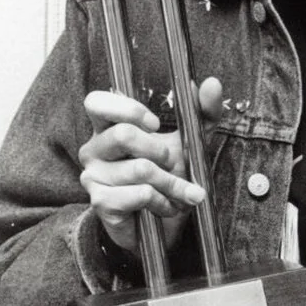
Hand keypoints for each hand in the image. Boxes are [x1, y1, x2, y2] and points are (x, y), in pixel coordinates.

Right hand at [78, 77, 223, 253]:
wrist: (162, 222)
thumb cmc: (168, 175)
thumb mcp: (190, 141)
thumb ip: (202, 112)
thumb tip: (212, 83)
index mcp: (108, 127)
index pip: (96, 103)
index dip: (127, 109)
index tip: (155, 124)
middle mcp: (94, 149)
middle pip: (124, 135)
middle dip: (161, 151)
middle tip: (172, 164)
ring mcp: (93, 176)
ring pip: (140, 169)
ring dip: (171, 183)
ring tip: (178, 192)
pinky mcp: (101, 202)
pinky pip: (141, 194)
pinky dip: (164, 201)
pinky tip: (165, 206)